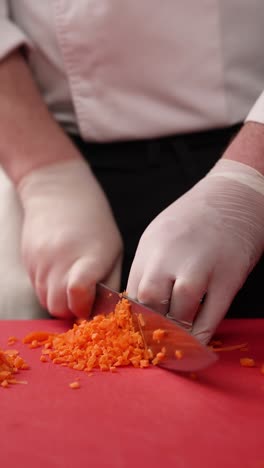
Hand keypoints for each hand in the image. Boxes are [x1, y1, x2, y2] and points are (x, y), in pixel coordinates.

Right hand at [18, 159, 122, 318]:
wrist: (58, 191)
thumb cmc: (94, 220)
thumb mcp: (113, 249)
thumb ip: (110, 282)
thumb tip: (104, 312)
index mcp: (89, 256)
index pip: (78, 294)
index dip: (85, 308)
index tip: (92, 305)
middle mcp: (61, 261)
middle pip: (59, 308)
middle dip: (71, 310)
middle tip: (83, 298)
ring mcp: (41, 261)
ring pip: (46, 301)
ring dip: (60, 299)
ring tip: (71, 279)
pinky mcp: (28, 261)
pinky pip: (37, 288)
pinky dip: (49, 288)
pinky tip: (59, 270)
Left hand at [127, 159, 263, 343]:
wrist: (234, 194)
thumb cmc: (196, 216)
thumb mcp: (162, 232)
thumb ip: (151, 264)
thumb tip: (141, 301)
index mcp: (150, 244)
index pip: (132, 289)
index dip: (133, 317)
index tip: (137, 332)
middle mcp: (171, 253)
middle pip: (148, 298)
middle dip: (149, 324)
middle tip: (154, 340)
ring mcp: (202, 264)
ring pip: (179, 309)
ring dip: (176, 332)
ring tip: (175, 342)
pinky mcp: (229, 274)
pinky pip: (212, 313)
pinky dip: (201, 334)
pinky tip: (196, 344)